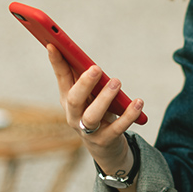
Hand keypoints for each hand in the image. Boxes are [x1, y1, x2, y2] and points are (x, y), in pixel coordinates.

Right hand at [47, 44, 142, 170]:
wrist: (106, 147)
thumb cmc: (98, 111)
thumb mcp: (91, 94)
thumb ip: (86, 78)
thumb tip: (82, 55)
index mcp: (69, 99)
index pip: (61, 78)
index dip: (56, 62)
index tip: (54, 44)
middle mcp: (74, 115)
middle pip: (73, 99)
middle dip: (84, 83)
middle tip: (96, 68)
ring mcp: (88, 130)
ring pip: (92, 115)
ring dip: (105, 98)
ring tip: (117, 81)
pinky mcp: (105, 140)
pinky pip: (117, 128)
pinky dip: (129, 115)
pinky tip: (138, 102)